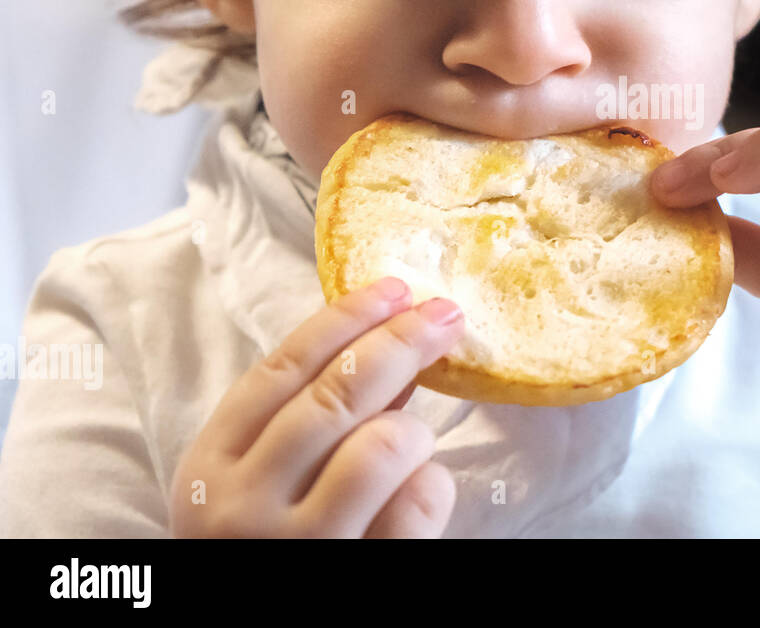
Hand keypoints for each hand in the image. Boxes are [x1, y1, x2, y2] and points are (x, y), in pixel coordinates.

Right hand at [169, 277, 464, 537]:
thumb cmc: (264, 543)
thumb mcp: (256, 482)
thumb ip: (303, 418)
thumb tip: (387, 336)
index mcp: (210, 465)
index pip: (283, 365)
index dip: (346, 316)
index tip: (394, 285)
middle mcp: (243, 505)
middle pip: (339, 392)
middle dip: (403, 340)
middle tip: (447, 314)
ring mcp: (298, 546)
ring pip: (385, 443)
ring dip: (415, 428)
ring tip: (414, 441)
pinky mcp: (356, 576)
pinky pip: (420, 505)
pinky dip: (434, 485)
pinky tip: (424, 490)